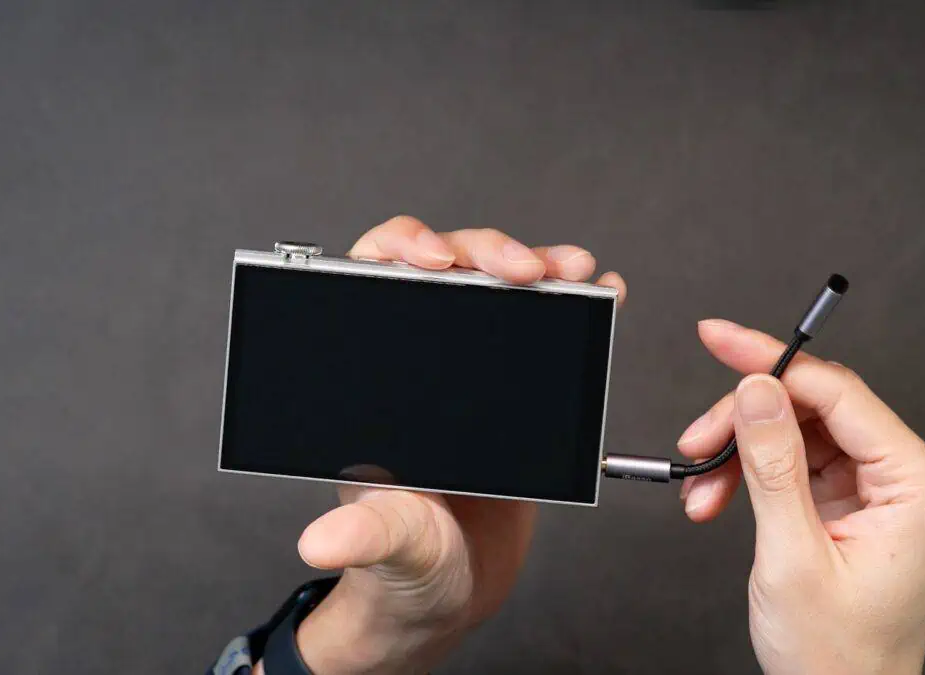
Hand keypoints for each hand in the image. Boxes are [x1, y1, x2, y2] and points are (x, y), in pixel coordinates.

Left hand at [265, 216, 626, 674]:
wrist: (451, 594)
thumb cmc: (404, 567)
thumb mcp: (390, 548)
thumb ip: (366, 536)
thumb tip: (321, 542)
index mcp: (374, 385)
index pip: (371, 284)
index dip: (399, 250)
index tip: (436, 261)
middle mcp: (418, 366)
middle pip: (446, 271)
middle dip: (486, 251)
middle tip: (527, 270)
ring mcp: (470, 374)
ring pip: (497, 289)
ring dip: (537, 266)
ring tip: (574, 271)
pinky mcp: (516, 391)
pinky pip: (546, 332)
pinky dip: (576, 303)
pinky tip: (603, 293)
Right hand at [676, 320, 924, 674]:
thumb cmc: (837, 657)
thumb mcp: (793, 556)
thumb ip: (773, 465)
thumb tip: (757, 390)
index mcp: (918, 485)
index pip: (839, 393)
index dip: (772, 361)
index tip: (721, 339)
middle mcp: (907, 478)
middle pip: (813, 407)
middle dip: (744, 421)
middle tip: (695, 441)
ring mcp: (880, 489)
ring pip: (795, 431)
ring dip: (739, 453)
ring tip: (701, 490)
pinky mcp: (853, 502)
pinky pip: (794, 462)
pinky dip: (749, 475)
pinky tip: (716, 497)